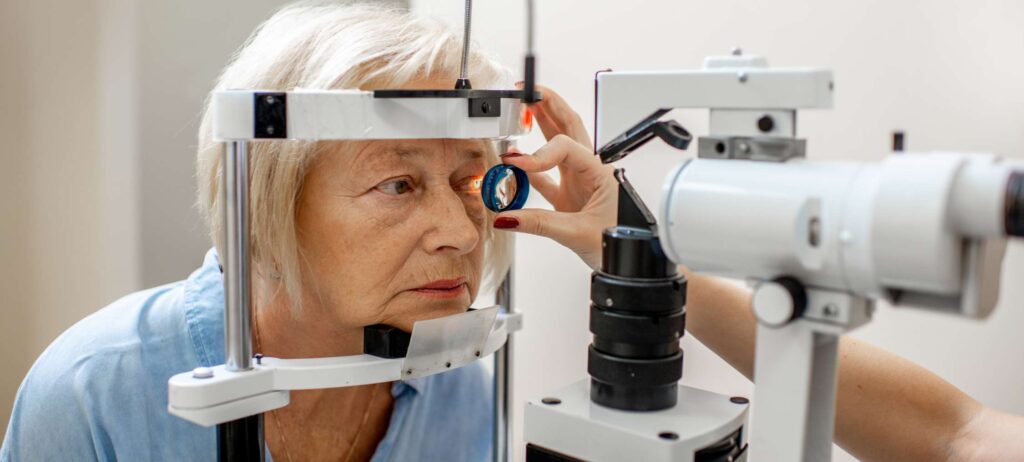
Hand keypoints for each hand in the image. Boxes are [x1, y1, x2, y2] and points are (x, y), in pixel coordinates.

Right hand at [493, 85, 616, 269]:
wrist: (631, 260)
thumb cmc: (620, 242)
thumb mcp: (578, 233)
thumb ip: (539, 224)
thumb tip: (507, 217)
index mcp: (600, 171)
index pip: (566, 147)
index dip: (539, 153)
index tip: (517, 164)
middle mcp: (590, 171)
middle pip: (568, 126)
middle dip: (548, 104)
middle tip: (526, 91)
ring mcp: (579, 182)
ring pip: (557, 146)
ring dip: (540, 127)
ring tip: (520, 112)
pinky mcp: (570, 198)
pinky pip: (546, 177)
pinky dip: (530, 170)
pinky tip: (514, 164)